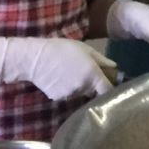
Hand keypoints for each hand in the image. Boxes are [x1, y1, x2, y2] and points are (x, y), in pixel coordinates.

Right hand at [0, 36, 115, 100]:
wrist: (34, 58)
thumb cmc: (61, 49)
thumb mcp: (85, 49)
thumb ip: (102, 60)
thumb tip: (114, 67)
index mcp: (92, 75)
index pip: (108, 90)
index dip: (111, 88)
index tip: (112, 86)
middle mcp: (83, 88)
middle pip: (93, 91)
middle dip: (93, 84)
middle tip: (85, 72)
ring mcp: (69, 95)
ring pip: (80, 93)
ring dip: (79, 86)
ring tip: (69, 72)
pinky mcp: (58, 98)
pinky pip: (68, 95)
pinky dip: (66, 89)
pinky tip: (59, 78)